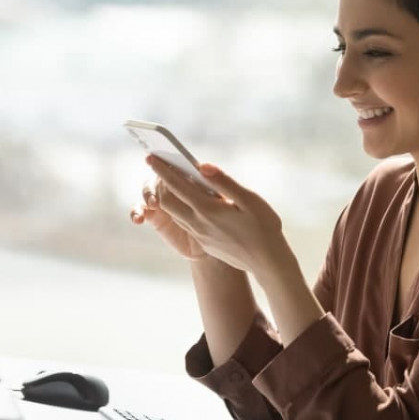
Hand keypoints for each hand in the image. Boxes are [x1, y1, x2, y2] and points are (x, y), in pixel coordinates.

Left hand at [144, 156, 292, 277]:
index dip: (162, 170)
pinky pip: (185, 223)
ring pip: (175, 214)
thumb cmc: (263, 227)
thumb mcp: (249, 200)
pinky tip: (189, 203)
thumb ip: (223, 182)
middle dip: (160, 183)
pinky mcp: (205, 244)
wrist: (268, 262)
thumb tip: (202, 166)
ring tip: (170, 182)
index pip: (177, 185)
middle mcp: (199, 224)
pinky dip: (180, 209)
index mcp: (208, 210)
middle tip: (159, 168)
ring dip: (168, 197)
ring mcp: (200, 236)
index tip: (150, 157)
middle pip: (167, 201)